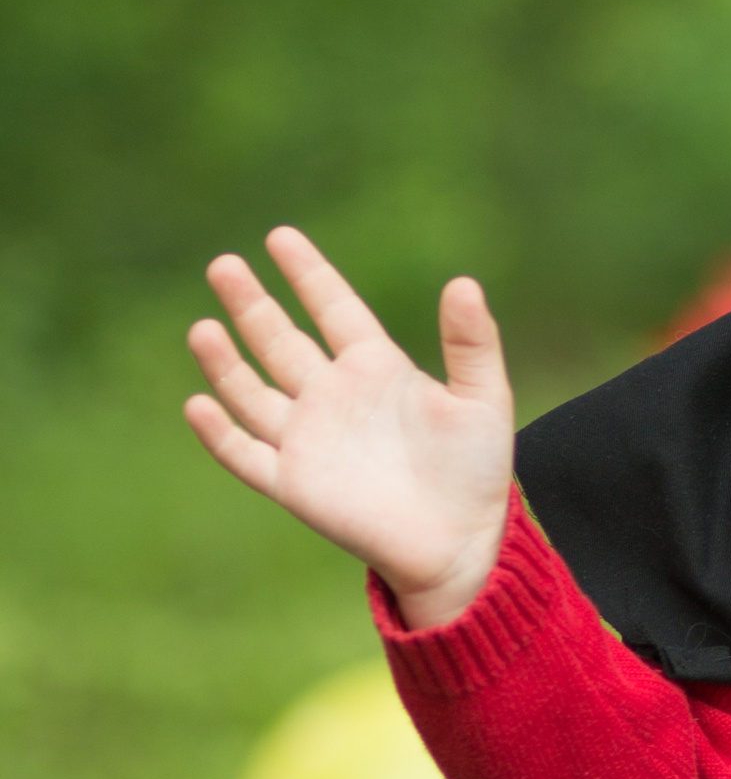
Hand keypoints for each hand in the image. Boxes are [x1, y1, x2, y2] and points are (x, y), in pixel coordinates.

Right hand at [183, 228, 513, 628]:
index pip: (334, 308)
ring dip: (226, 362)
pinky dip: (220, 433)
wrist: (461, 542)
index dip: (308, 273)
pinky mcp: (294, 484)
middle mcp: (333, 396)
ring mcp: (309, 439)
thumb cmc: (474, 471)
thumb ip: (472, 343)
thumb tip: (464, 283)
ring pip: (253, 391)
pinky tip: (199, 403)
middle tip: (223, 265)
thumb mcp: (484, 398)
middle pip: (281, 340)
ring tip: (203, 326)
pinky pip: (247, 454)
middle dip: (252, 304)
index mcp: (376, 367)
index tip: (280, 236)